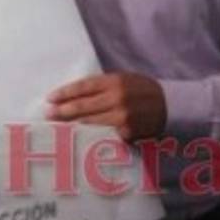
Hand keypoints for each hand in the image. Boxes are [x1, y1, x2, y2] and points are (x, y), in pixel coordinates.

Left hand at [46, 72, 166, 140]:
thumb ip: (103, 86)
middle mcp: (117, 98)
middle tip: (48, 114)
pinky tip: (78, 139)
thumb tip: (75, 96)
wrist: (172, 106)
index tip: (50, 99)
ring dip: (71, 126)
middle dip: (62, 111)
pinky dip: (89, 137)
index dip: (64, 93)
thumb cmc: (144, 91)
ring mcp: (121, 118)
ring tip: (58, 127)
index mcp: (115, 81)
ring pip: (89, 123)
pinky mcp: (126, 133)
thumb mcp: (125, 80)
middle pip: (82, 106)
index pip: (83, 87)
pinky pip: (103, 136)